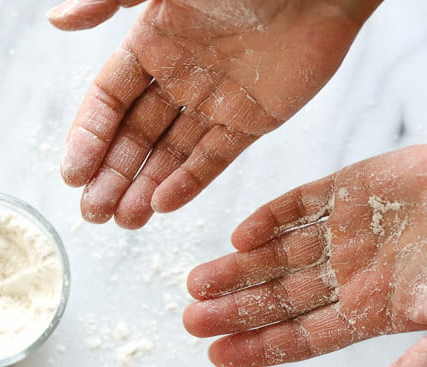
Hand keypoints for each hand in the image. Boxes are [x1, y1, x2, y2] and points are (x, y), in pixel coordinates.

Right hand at [48, 0, 379, 227]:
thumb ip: (108, 1)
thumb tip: (56, 19)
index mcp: (151, 44)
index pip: (108, 101)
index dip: (89, 138)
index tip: (73, 176)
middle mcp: (177, 77)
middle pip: (135, 136)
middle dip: (113, 175)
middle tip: (93, 213)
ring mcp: (213, 103)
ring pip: (170, 154)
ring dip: (145, 188)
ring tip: (123, 222)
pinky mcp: (250, 122)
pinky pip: (213, 158)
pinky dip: (189, 183)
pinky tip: (163, 206)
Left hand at [184, 145, 426, 365]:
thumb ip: (417, 350)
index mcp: (370, 310)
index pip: (302, 337)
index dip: (259, 347)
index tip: (215, 355)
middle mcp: (349, 272)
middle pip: (278, 296)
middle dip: (234, 308)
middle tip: (189, 317)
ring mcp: (345, 230)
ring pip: (278, 253)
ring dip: (238, 266)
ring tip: (197, 280)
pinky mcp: (348, 188)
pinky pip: (299, 205)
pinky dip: (270, 219)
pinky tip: (241, 234)